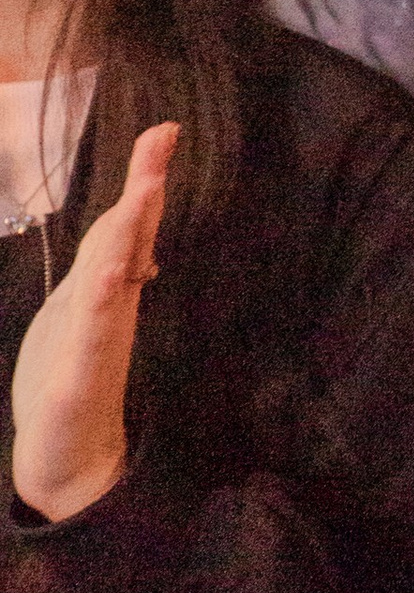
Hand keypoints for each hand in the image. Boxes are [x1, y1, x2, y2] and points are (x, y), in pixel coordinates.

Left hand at [11, 126, 177, 522]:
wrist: (70, 462)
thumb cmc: (72, 386)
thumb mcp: (83, 320)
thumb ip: (106, 281)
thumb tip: (135, 249)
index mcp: (106, 289)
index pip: (127, 223)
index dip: (144, 176)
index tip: (164, 130)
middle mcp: (112, 306)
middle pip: (128, 235)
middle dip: (144, 184)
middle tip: (163, 136)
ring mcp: (99, 337)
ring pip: (117, 272)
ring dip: (131, 229)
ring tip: (146, 187)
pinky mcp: (81, 374)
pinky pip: (96, 330)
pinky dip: (104, 297)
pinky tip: (114, 271)